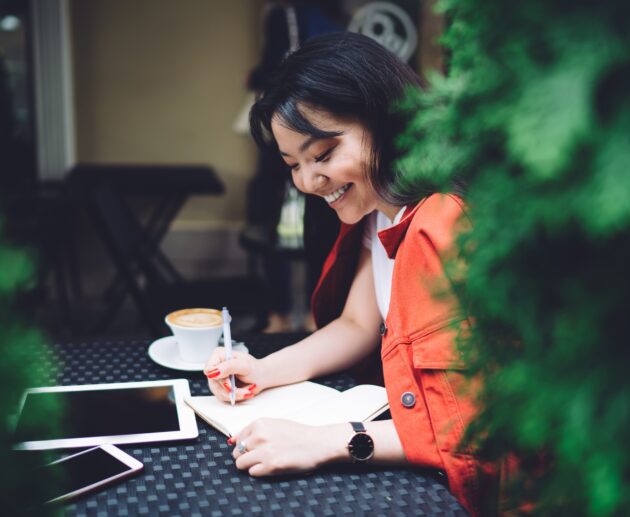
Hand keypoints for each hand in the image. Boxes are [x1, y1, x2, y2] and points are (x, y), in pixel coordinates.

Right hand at [203, 347, 263, 401]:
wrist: (261, 377)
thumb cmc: (254, 368)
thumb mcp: (244, 365)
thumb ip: (229, 367)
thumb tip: (214, 372)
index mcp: (219, 355)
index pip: (209, 368)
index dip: (217, 377)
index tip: (230, 383)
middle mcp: (216, 366)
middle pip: (214, 383)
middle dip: (231, 388)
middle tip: (245, 390)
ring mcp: (217, 378)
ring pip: (219, 392)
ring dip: (234, 394)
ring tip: (247, 391)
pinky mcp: (220, 388)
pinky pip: (223, 397)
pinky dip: (235, 396)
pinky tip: (243, 392)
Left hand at [229, 419, 346, 475]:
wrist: (317, 442)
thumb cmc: (297, 434)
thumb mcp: (274, 424)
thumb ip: (254, 431)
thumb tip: (232, 441)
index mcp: (259, 423)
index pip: (238, 438)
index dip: (244, 446)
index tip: (254, 449)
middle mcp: (259, 436)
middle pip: (236, 452)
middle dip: (245, 456)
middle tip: (260, 457)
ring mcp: (264, 451)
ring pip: (240, 463)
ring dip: (250, 465)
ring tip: (264, 463)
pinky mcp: (271, 466)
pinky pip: (252, 473)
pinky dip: (259, 472)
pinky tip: (272, 467)